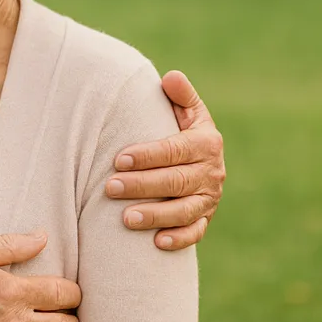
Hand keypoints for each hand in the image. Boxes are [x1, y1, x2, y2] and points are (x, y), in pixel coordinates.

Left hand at [105, 70, 224, 250]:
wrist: (200, 159)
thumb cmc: (182, 130)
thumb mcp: (187, 111)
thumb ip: (181, 96)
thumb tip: (171, 77)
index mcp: (206, 142)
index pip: (175, 150)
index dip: (147, 155)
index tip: (119, 159)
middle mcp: (211, 172)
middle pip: (175, 181)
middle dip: (142, 186)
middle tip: (110, 187)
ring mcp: (210, 199)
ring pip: (184, 211)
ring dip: (155, 215)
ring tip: (125, 219)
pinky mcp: (206, 219)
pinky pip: (195, 232)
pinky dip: (178, 239)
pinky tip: (156, 243)